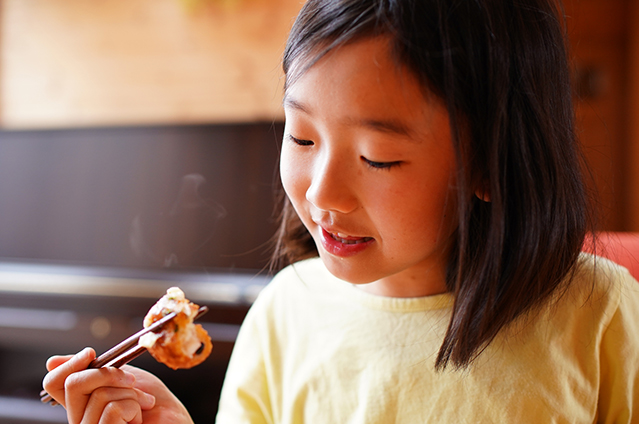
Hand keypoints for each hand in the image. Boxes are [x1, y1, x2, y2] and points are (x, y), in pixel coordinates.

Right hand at [42, 347, 193, 423]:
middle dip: (107, 373)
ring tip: (142, 406)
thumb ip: (97, 369)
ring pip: (98, 395)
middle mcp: (79, 419)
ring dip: (130, 394)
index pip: (54, 383)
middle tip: (131, 382)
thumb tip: (52, 361)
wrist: (176, 423)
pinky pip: (112, 410)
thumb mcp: (125, 379)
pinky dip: (133, 407)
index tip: (91, 353)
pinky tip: (140, 418)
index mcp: (82, 403)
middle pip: (72, 384)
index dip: (68, 364)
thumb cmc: (155, 405)